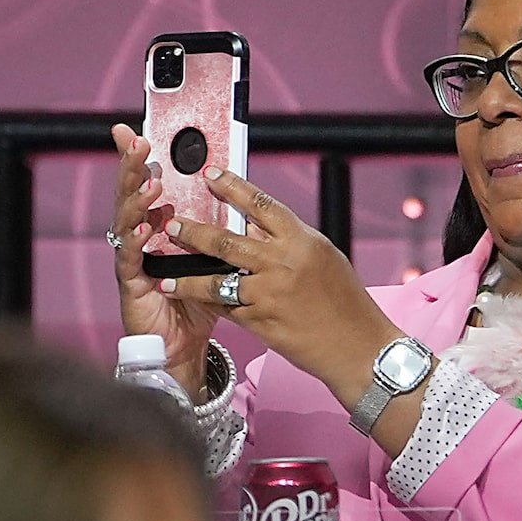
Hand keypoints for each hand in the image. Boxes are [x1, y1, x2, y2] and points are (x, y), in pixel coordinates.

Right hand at [108, 125, 219, 391]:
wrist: (184, 346)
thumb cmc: (199, 301)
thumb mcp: (216, 257)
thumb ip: (219, 230)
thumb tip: (239, 198)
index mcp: (159, 224)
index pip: (147, 182)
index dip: (138, 157)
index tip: (135, 129)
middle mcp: (139, 237)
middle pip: (131, 194)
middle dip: (131, 166)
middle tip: (137, 141)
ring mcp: (131, 259)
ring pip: (126, 221)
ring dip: (136, 199)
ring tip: (150, 182)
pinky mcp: (130, 283)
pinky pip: (130, 257)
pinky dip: (137, 240)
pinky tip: (145, 226)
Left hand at [154, 168, 402, 408]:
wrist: (357, 345)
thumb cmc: (344, 300)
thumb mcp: (321, 257)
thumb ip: (288, 241)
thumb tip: (257, 226)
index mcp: (301, 239)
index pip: (260, 204)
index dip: (232, 187)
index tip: (209, 175)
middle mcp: (282, 262)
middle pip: (227, 240)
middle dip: (193, 232)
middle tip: (171, 224)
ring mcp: (269, 293)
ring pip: (216, 280)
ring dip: (186, 279)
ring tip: (164, 278)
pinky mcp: (260, 321)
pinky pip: (225, 309)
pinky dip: (208, 306)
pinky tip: (190, 304)